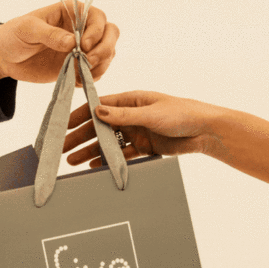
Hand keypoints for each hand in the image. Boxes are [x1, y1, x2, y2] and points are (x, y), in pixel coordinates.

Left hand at [0, 0, 118, 84]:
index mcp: (72, 12)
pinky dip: (92, 77)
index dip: (96, 31)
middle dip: (105, 48)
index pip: (98, 17)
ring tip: (80, 74)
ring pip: (108, 53)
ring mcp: (83, 48)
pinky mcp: (79, 65)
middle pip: (110, 33)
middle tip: (88, 62)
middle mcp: (82, 28)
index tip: (83, 45)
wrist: (6, 57)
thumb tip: (72, 42)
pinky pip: (97, 71)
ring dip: (100, 65)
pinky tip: (75, 81)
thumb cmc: (14, 35)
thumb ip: (50, 34)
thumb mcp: (27, 29)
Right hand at [63, 90, 226, 166]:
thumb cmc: (181, 113)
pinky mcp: (144, 147)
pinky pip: (122, 155)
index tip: (64, 125)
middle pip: (99, 127)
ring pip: (108, 142)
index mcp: (130, 100)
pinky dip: (108, 161)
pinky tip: (95, 167)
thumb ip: (124, 114)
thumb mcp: (150, 113)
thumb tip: (98, 111)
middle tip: (63, 149)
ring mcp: (136, 132)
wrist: (205, 131)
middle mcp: (130, 115)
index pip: (99, 106)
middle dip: (80, 137)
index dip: (80, 115)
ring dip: (90, 151)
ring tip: (73, 161)